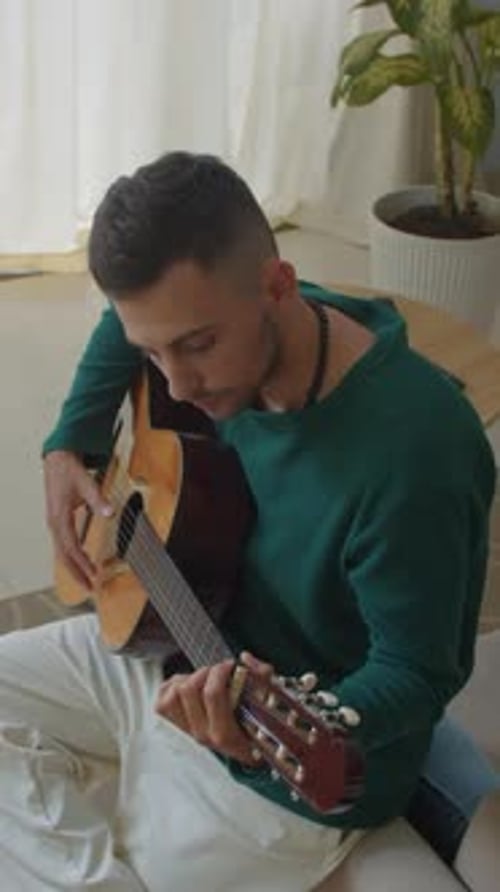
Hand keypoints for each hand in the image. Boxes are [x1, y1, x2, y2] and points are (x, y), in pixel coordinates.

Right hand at [44, 450, 112, 588]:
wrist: (58, 458)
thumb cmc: (70, 470)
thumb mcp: (87, 483)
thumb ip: (98, 499)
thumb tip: (109, 513)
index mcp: (60, 517)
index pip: (70, 547)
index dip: (81, 563)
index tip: (93, 575)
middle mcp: (55, 523)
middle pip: (64, 555)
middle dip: (76, 573)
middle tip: (90, 588)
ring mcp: (55, 523)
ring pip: (63, 552)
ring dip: (74, 567)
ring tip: (88, 580)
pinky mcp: (59, 521)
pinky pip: (64, 544)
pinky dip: (72, 556)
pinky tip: (83, 561)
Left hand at [155, 651, 273, 763]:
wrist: (243, 749)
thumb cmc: (254, 725)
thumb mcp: (266, 704)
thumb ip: (261, 677)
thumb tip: (245, 659)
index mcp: (224, 733)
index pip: (212, 694)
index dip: (220, 672)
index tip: (231, 666)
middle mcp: (201, 734)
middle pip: (189, 688)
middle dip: (206, 672)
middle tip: (219, 672)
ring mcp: (185, 730)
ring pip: (173, 692)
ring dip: (189, 679)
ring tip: (205, 681)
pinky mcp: (173, 724)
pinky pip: (163, 697)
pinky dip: (174, 686)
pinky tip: (191, 687)